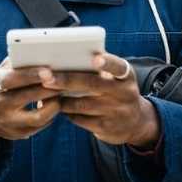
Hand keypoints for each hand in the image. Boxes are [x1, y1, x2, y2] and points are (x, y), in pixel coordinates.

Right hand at [0, 58, 62, 144]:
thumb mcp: (0, 73)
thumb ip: (16, 63)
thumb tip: (39, 52)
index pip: (11, 79)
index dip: (31, 75)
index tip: (49, 71)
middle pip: (28, 97)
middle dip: (50, 88)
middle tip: (66, 80)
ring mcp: (8, 122)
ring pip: (39, 116)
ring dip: (54, 104)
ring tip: (60, 93)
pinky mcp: (19, 134)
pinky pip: (42, 125)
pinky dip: (52, 114)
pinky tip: (55, 104)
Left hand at [45, 51, 160, 146]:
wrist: (135, 123)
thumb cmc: (116, 91)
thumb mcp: (117, 79)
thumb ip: (99, 68)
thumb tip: (67, 54)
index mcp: (126, 77)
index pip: (118, 67)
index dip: (107, 63)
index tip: (95, 59)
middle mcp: (124, 94)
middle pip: (91, 84)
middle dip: (66, 80)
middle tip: (46, 76)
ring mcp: (115, 112)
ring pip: (81, 104)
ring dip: (60, 98)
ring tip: (45, 91)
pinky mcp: (106, 128)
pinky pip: (79, 119)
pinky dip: (65, 112)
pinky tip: (55, 106)